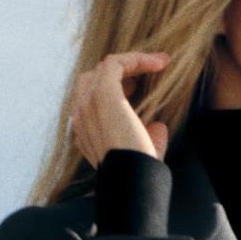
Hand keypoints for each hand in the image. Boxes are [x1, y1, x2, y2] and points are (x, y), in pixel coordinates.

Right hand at [70, 50, 172, 168]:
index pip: (92, 99)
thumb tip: (158, 126)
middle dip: (119, 74)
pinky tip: (159, 63)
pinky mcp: (102, 92)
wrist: (133, 180)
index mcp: (85, 132)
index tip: (140, 89)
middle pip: (93, 79)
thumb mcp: (142, 153)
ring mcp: (88, 103)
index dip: (116, 90)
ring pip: (103, 68)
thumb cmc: (139, 173)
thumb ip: (147, 138)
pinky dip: (137, 59)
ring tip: (156, 64)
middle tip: (146, 75)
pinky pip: (116, 63)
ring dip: (131, 62)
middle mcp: (81, 117)